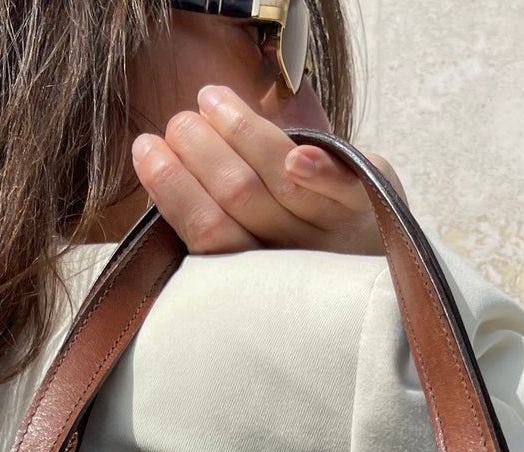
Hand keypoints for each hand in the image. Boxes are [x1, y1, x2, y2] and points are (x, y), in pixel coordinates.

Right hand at [130, 85, 406, 255]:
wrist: (377, 273)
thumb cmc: (299, 255)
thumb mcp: (253, 252)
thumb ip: (215, 219)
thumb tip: (156, 171)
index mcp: (256, 277)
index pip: (207, 233)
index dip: (173, 189)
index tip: (146, 148)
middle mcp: (294, 257)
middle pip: (240, 199)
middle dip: (201, 152)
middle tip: (179, 123)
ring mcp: (334, 231)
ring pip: (282, 182)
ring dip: (243, 134)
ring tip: (211, 100)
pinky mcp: (372, 204)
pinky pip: (348, 188)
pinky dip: (323, 172)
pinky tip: (298, 156)